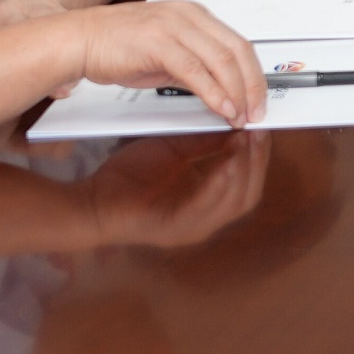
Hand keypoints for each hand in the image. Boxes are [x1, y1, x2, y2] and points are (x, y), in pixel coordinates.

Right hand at [54, 0, 263, 127]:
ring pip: (222, 60)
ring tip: (241, 116)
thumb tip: (220, 90)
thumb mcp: (165, 55)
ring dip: (236, 92)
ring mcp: (174, 27)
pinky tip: (221, 109)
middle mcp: (189, 16)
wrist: (78, 40)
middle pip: (238, 51)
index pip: (238, 43)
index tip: (258, 98)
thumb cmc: (116, 46)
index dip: (253, 74)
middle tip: (256, 112)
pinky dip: (213, 92)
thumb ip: (194, 67)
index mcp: (194, 15)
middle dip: (252, 85)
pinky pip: (196, 70)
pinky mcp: (159, 43)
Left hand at [77, 128, 270, 249]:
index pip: (245, 181)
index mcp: (207, 200)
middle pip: (247, 194)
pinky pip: (206, 208)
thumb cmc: (129, 176)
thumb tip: (234, 123)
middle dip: (257, 161)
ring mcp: (192, 227)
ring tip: (247, 143)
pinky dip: (220, 186)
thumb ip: (203, 142)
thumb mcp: (174, 150)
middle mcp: (205, 218)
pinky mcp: (175, 230)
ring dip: (245, 171)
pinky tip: (227, 164)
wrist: (92, 200)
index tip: (261, 125)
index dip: (257, 155)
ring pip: (234, 203)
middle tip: (259, 131)